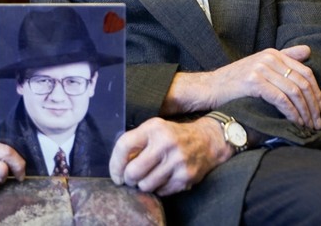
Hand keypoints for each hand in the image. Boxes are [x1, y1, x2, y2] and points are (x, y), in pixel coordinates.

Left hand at [109, 117, 227, 195]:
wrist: (206, 141)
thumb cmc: (172, 136)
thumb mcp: (153, 129)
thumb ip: (135, 142)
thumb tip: (117, 166)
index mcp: (153, 128)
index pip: (124, 146)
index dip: (115, 163)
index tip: (116, 173)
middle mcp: (166, 143)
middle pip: (133, 171)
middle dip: (128, 179)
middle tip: (130, 179)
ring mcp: (177, 161)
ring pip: (146, 185)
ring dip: (142, 185)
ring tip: (146, 178)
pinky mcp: (185, 177)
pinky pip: (161, 191)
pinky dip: (157, 189)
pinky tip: (161, 179)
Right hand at [208, 45, 320, 128]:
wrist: (210, 88)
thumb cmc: (235, 81)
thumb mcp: (260, 66)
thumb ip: (284, 58)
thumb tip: (308, 50)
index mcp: (273, 54)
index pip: (306, 72)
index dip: (316, 92)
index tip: (320, 109)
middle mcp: (268, 58)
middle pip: (302, 83)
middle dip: (313, 105)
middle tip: (317, 122)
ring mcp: (261, 69)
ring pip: (294, 92)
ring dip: (304, 112)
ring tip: (308, 126)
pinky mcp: (254, 82)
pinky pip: (281, 99)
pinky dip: (292, 113)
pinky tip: (295, 122)